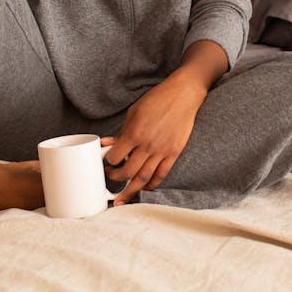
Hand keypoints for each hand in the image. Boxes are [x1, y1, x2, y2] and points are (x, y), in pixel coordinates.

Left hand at [101, 71, 208, 205]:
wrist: (183, 95)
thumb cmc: (158, 99)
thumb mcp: (134, 112)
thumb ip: (121, 131)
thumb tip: (107, 143)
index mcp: (135, 133)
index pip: (115, 157)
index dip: (108, 162)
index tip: (107, 161)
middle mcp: (148, 145)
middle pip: (127, 172)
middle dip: (116, 178)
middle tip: (111, 177)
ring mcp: (162, 151)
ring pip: (143, 179)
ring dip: (131, 190)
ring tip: (123, 197)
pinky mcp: (174, 153)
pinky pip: (161, 175)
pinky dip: (151, 185)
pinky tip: (144, 188)